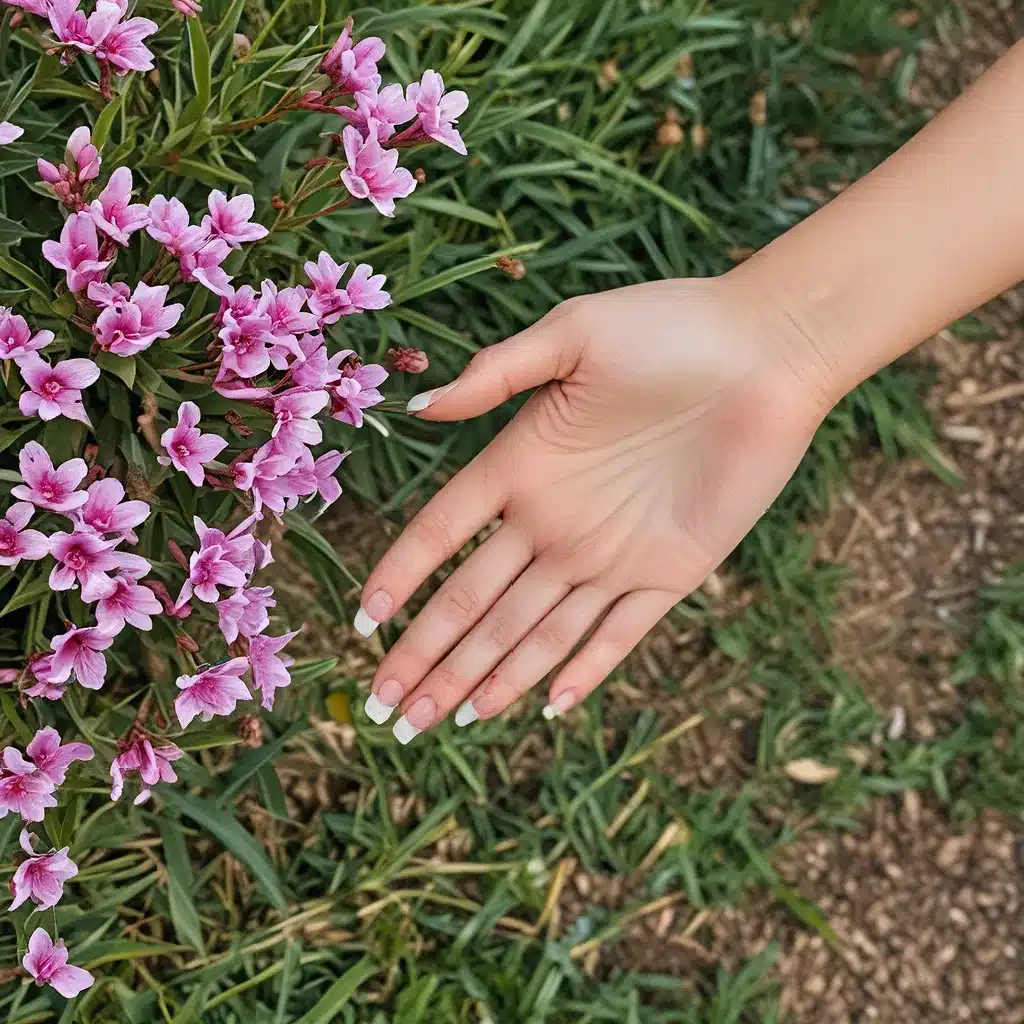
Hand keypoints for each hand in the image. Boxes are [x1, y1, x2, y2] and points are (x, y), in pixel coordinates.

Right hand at [357, 273, 835, 740]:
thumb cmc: (670, 327)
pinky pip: (617, 635)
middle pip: (476, 602)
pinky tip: (543, 707)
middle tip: (386, 711)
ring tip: (439, 720)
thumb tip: (421, 408)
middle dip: (429, 655)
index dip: (401, 576)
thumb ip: (497, 374)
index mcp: (522, 464)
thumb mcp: (573, 336)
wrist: (768, 352)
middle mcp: (555, 520)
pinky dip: (582, 672)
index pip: (443, 534)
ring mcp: (610, 553)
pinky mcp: (669, 572)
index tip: (363, 622)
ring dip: (487, 677)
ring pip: (534, 632)